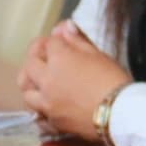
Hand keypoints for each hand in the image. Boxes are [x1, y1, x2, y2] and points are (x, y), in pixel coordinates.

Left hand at [17, 20, 127, 138]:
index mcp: (60, 59)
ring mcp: (46, 101)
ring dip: (31, 79)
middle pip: (30, 62)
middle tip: (48, 55)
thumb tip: (65, 27)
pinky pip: (36, 107)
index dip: (56, 39)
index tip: (63, 41)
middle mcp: (47, 78)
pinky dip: (39, 100)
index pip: (50, 43)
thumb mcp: (99, 55)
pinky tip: (49, 98)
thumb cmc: (114, 80)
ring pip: (25, 87)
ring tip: (41, 78)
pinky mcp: (51, 119)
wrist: (120, 113)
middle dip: (37, 55)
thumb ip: (78, 41)